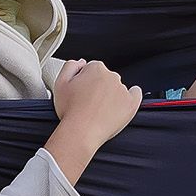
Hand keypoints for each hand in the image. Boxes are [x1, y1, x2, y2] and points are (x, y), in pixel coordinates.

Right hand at [45, 54, 142, 181]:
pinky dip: (132, 96)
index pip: (92, 69)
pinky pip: (135, 95)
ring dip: (110, 95)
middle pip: (105, 78)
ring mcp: (122, 90)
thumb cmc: (70, 110)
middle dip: (98, 87)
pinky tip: (124, 101)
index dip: (85, 80)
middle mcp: (112, 76)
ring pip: (117, 88)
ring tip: (98, 110)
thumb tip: (81, 63)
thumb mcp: (60, 83)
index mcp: (96, 68)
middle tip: (88, 102)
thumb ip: (70, 66)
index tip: (81, 91)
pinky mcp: (131, 104)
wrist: (81, 132)